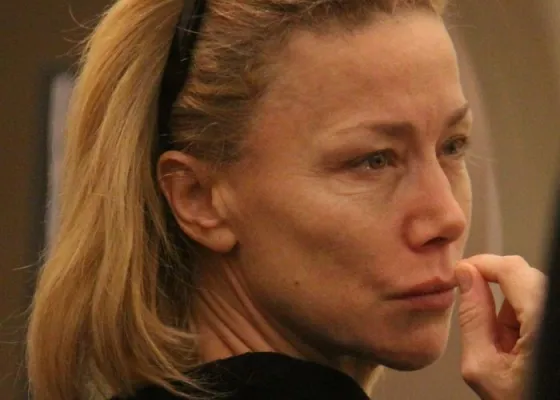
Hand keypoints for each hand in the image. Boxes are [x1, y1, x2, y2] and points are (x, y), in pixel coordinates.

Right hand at [455, 254, 545, 399]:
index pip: (511, 269)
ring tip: (504, 346)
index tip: (461, 270)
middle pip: (522, 277)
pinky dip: (522, 320)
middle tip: (476, 315)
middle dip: (494, 291)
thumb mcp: (482, 366)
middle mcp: (555, 313)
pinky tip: (518, 347)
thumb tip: (465, 278)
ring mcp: (556, 318)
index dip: (482, 264)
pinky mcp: (554, 321)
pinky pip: (538, 306)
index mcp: (542, 320)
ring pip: (530, 291)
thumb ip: (472, 317)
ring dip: (509, 310)